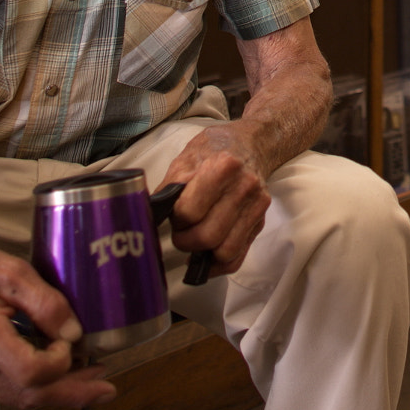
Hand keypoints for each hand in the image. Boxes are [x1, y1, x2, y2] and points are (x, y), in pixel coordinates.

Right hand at [0, 242, 115, 408]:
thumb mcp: (11, 269)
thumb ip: (46, 301)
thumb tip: (73, 332)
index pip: (29, 371)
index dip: (58, 364)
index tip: (70, 342)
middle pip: (29, 394)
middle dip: (72, 391)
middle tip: (103, 386)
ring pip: (20, 398)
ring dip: (57, 391)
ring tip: (88, 375)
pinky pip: (7, 394)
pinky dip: (35, 388)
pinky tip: (54, 375)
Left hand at [159, 123, 272, 277]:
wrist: (250, 144)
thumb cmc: (214, 150)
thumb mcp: (186, 159)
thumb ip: (169, 188)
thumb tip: (150, 215)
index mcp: (223, 167)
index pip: (190, 211)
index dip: (176, 219)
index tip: (174, 216)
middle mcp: (244, 187)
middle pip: (208, 235)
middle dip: (185, 241)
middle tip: (180, 233)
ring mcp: (255, 206)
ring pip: (225, 251)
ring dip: (203, 254)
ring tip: (194, 241)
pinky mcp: (260, 221)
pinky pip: (238, 256)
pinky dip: (219, 264)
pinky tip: (206, 257)